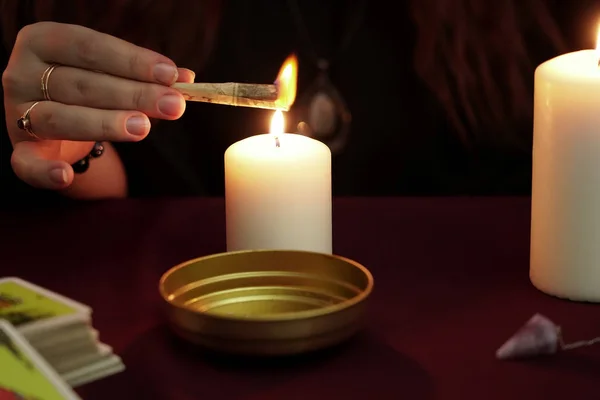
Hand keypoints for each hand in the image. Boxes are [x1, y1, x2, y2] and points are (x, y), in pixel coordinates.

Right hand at [2, 22, 193, 189]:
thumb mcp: (113, 74)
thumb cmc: (88, 88)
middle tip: (173, 105)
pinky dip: (45, 172)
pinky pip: (26, 164)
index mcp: (42, 41)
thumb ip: (145, 76)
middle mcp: (21, 74)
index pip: (89, 46)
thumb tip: (186, 79)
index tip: (170, 75)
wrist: (55, 118)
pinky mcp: (20, 150)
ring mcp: (16, 114)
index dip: (132, 61)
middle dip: (132, 95)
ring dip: (105, 123)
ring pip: (60, 118)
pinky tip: (65, 176)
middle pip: (81, 84)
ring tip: (144, 127)